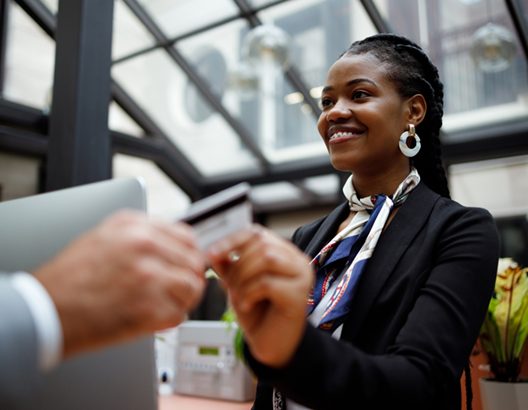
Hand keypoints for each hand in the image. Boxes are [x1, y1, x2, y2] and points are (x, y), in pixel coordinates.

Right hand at [34, 210, 205, 357]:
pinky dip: (170, 319)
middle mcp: (144, 246)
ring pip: (191, 287)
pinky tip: (153, 318)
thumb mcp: (104, 237)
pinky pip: (179, 314)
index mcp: (134, 226)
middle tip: (178, 290)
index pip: (186, 236)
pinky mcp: (148, 307)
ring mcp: (148, 276)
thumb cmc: (72, 277)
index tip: (186, 265)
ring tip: (165, 304)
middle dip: (189, 278)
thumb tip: (173, 244)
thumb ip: (141, 235)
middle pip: (193, 262)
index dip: (190, 254)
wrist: (47, 309)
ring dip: (183, 299)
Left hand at [208, 225, 312, 367]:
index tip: (211, 253)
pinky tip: (247, 305)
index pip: (257, 233)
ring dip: (244, 278)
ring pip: (267, 259)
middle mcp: (296, 260)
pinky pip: (268, 283)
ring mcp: (301, 276)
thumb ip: (227, 264)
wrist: (270, 346)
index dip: (232, 240)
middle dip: (238, 264)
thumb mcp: (237, 283)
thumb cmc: (257, 314)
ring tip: (239, 295)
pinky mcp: (300, 294)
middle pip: (262, 244)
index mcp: (282, 252)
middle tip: (228, 285)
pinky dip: (250, 293)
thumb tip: (213, 249)